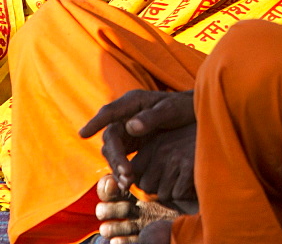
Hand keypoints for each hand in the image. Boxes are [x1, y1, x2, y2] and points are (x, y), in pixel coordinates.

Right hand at [80, 89, 196, 205]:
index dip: (95, 122)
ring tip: (128, 183)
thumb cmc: (183, 107)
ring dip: (117, 166)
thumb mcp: (171, 110)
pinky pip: (122, 157)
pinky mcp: (133, 144)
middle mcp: (126, 115)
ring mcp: (128, 130)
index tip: (83, 134)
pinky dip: (123, 170)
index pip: (109, 112)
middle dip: (115, 157)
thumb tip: (130, 127)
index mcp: (133, 102)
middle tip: (126, 174)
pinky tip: (128, 183)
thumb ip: (152, 117)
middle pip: (111, 137)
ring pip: (113, 150)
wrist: (195, 115)